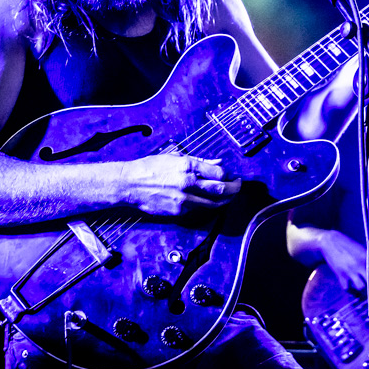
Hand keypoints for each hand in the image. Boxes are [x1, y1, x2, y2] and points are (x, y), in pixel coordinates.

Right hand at [120, 152, 240, 215]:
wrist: (130, 184)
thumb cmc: (151, 167)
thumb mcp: (175, 157)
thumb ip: (199, 162)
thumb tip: (218, 163)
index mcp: (188, 165)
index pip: (219, 172)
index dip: (229, 175)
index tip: (232, 175)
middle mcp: (188, 182)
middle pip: (221, 189)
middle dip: (234, 189)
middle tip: (238, 187)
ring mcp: (183, 199)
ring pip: (212, 203)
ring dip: (224, 200)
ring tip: (228, 196)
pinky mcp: (178, 211)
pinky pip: (197, 209)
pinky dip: (205, 205)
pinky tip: (206, 200)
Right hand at [318, 229, 366, 291]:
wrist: (329, 242)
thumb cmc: (346, 244)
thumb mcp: (360, 248)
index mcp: (366, 256)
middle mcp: (358, 264)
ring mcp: (349, 270)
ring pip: (361, 286)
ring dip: (364, 288)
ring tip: (366, 289)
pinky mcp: (340, 275)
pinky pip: (347, 288)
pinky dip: (351, 291)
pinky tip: (354, 290)